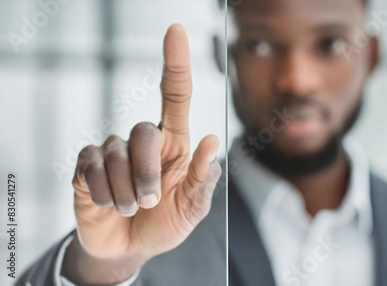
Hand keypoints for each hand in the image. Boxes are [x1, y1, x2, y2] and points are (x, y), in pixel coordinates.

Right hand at [62, 24, 221, 283]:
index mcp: (174, 144)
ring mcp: (113, 151)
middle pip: (143, 131)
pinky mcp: (87, 166)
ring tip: (129, 209)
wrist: (129, 249)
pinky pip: (91, 166)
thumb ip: (201, 178)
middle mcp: (144, 141)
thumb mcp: (192, 208)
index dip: (176, 63)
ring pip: (116, 153)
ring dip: (126, 191)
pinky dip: (102, 192)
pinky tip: (108, 204)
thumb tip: (211, 140)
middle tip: (149, 203)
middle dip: (145, 173)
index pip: (175, 96)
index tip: (176, 30)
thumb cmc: (165, 223)